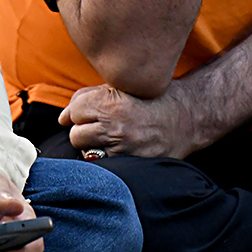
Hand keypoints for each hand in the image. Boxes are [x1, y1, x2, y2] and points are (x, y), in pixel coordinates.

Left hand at [62, 84, 201, 160]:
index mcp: (111, 105)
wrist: (189, 116)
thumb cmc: (154, 98)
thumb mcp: (121, 86)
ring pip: (87, 152)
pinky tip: (119, 148)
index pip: (75, 110)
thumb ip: (88, 97)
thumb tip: (63, 117)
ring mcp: (124, 151)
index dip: (81, 109)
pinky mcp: (132, 165)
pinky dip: (106, 157)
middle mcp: (116, 129)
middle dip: (84, 128)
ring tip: (111, 136)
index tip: (92, 109)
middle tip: (101, 124)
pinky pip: (104, 164)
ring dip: (93, 144)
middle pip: (76, 135)